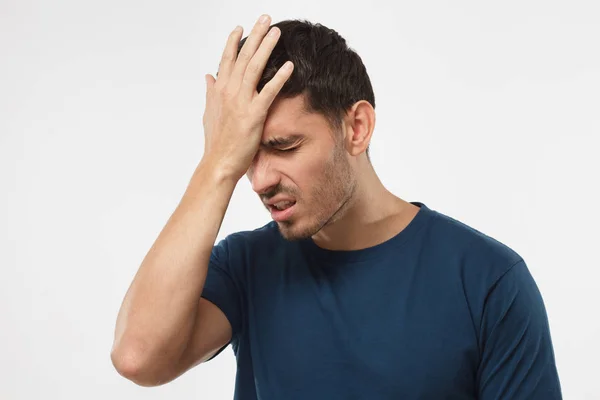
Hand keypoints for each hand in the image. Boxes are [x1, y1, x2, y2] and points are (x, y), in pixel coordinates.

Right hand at [202, 14, 293, 181]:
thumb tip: (208, 76)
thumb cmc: (215, 142)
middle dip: (255, 35)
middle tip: (265, 18)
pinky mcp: (254, 115)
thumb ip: (210, 93)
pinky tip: (289, 65)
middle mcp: (229, 92)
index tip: (241, 27)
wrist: (218, 164)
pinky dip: (279, 77)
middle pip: (243, 57)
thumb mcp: (209, 113)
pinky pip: (269, 91)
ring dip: (266, 47)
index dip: (234, 42)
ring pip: (254, 68)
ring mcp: (241, 102)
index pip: (227, 60)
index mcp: (219, 90)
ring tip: (276, 32)